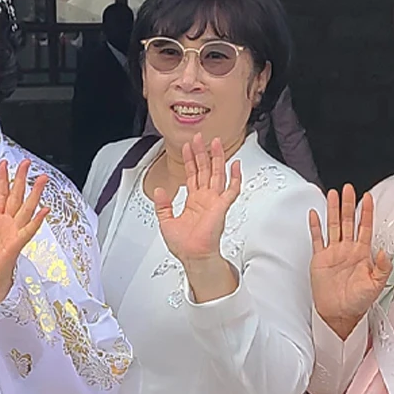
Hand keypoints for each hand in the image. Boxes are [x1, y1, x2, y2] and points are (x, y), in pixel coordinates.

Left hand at [0, 159, 50, 308]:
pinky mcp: (15, 246)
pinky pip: (27, 231)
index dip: (3, 180)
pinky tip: (44, 211)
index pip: (2, 196)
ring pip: (25, 210)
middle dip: (21, 180)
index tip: (4, 164)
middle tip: (26, 164)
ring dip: (34, 195)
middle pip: (16, 198)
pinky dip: (36, 221)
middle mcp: (8, 226)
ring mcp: (13, 235)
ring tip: (41, 180)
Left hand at [148, 134, 241, 263]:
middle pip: (205, 170)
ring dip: (217, 158)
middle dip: (202, 153)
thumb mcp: (166, 221)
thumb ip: (162, 205)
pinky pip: (232, 189)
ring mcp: (215, 201)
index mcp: (193, 201)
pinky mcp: (222, 206)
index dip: (190, 160)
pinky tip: (235, 164)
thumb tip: (158, 190)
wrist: (192, 256)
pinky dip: (235, 177)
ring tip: (215, 143)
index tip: (187, 147)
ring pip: (217, 174)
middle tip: (200, 138)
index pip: (192, 175)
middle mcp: (205, 199)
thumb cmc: (184, 245)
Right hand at [308, 185, 392, 338]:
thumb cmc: (358, 302)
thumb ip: (382, 268)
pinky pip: (317, 239)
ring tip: (333, 194)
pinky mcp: (320, 259)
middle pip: (348, 221)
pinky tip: (315, 214)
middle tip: (349, 189)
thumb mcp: (376, 285)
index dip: (366, 212)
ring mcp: (333, 253)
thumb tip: (385, 252)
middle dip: (349, 204)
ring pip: (333, 226)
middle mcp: (348, 250)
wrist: (339, 314)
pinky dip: (315, 226)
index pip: (365, 227)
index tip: (367, 197)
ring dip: (333, 210)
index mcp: (362, 254)